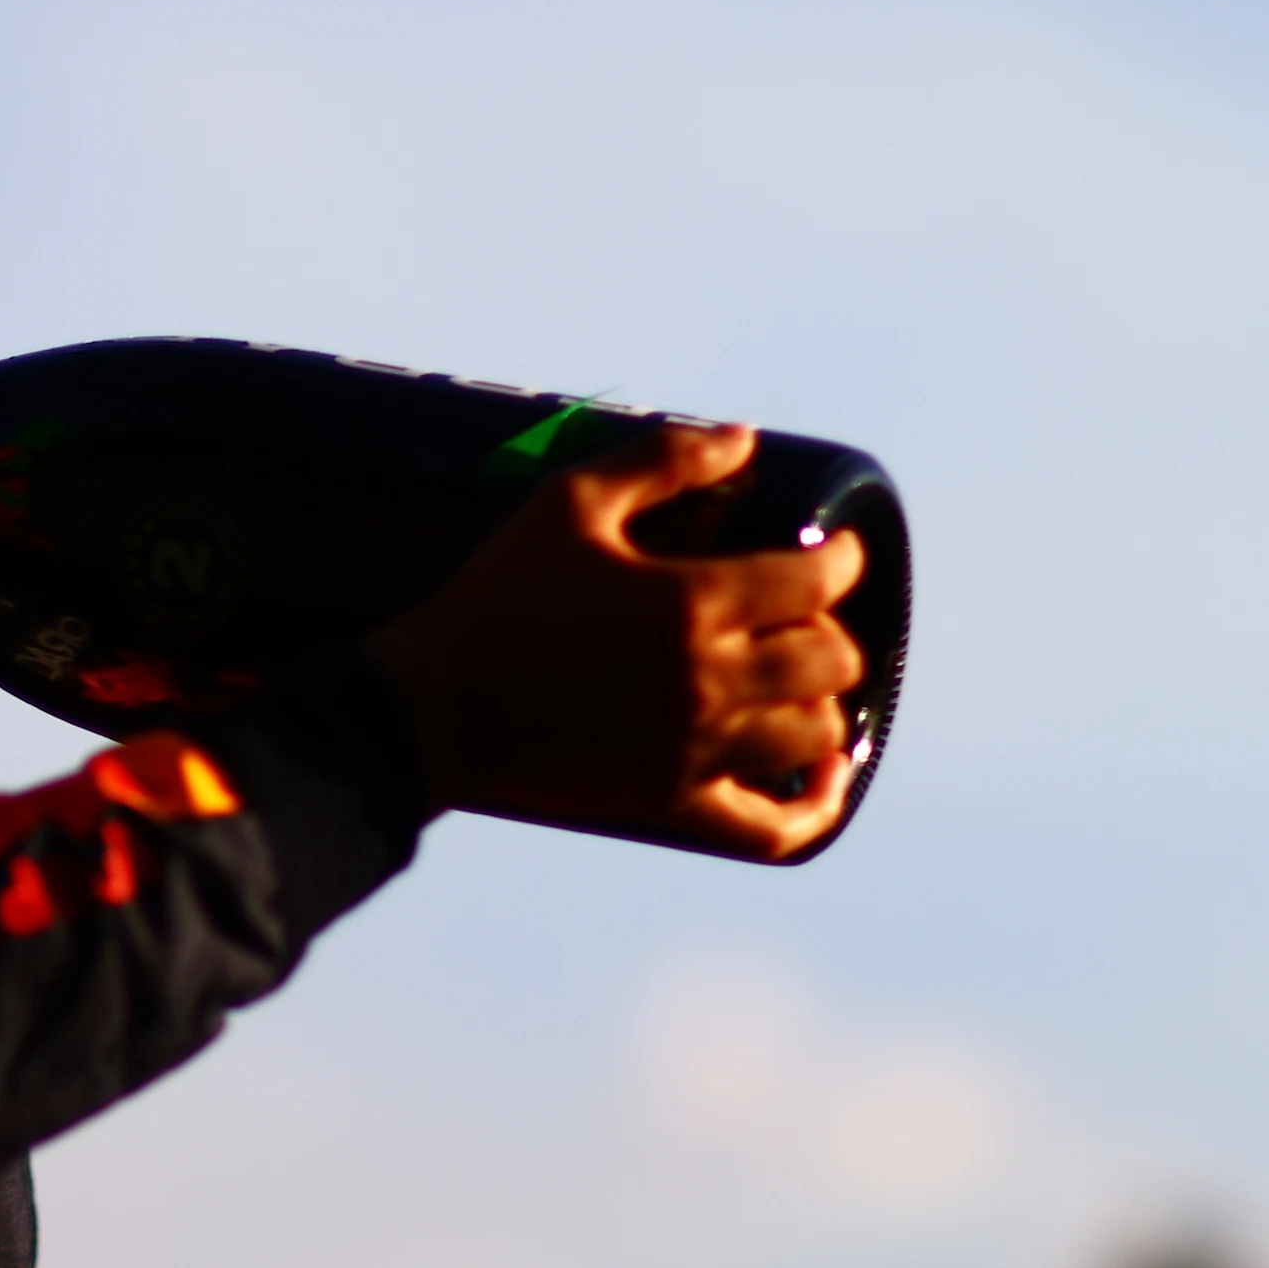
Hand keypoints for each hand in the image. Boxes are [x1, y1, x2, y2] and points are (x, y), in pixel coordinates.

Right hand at [366, 422, 868, 859]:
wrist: (427, 709)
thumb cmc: (492, 599)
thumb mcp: (566, 503)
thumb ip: (660, 461)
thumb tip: (743, 439)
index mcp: (691, 603)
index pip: (814, 581)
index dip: (841, 560)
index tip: (834, 552)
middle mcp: (707, 682)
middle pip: (828, 659)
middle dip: (831, 629)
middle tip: (800, 616)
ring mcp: (693, 751)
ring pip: (814, 734)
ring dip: (822, 701)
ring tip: (799, 681)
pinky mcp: (669, 802)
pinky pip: (772, 828)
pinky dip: (816, 805)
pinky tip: (828, 776)